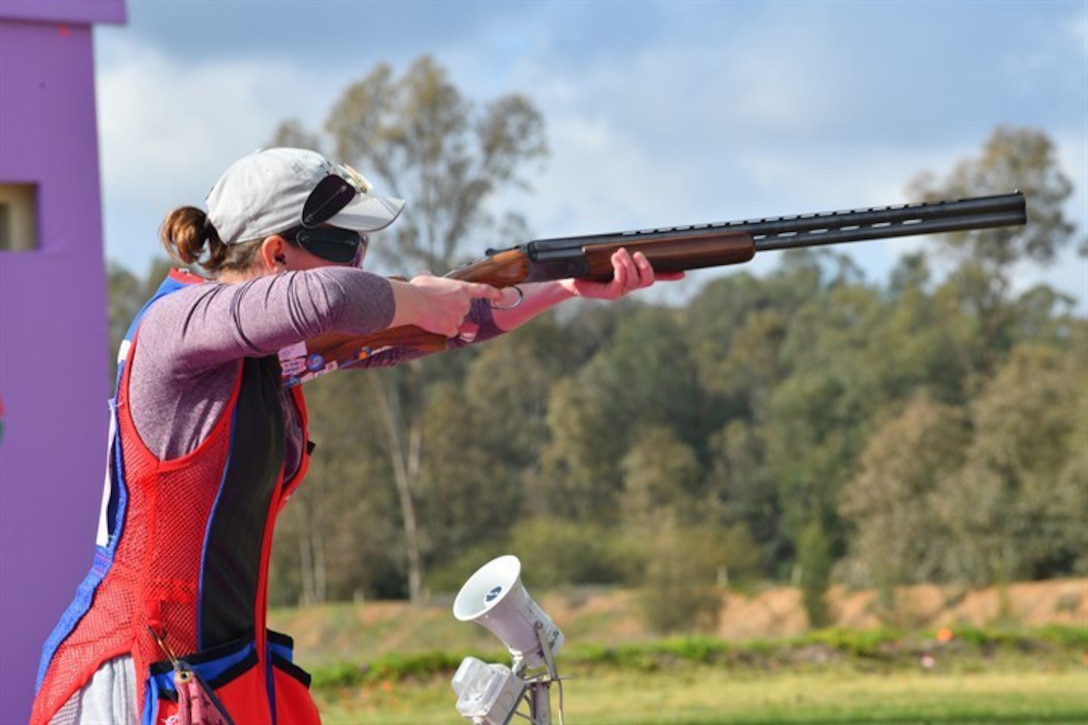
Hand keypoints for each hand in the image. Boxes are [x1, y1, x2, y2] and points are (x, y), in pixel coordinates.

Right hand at [390, 274, 502, 336]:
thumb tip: (427, 274)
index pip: (483, 290)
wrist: (412, 302)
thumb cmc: (418, 289)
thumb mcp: (427, 277)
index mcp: (461, 288)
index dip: (494, 293)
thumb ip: (433, 278)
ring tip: (433, 313)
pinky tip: (434, 323)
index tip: (501, 296)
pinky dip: (444, 330)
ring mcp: (458, 316)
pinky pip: (451, 331)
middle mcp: (464, 303)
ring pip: (456, 321)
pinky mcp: (451, 328)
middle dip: (453, 309)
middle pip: (464, 309)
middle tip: (437, 306)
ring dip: (447, 320)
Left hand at [559, 248, 684, 299]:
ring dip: (629, 264)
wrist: (572, 279)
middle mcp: (629, 285)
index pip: (655, 276)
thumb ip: (620, 253)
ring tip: (620, 253)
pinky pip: (620, 281)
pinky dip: (620, 268)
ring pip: (634, 279)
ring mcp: (621, 290)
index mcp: (632, 277)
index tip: (682, 273)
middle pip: (648, 279)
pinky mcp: (610, 293)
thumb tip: (629, 241)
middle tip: (638, 254)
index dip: (669, 275)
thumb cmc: (589, 267)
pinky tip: (614, 259)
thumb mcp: (607, 258)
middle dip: (646, 266)